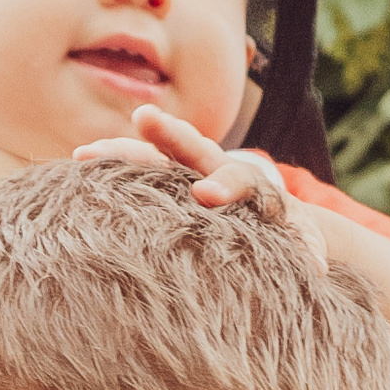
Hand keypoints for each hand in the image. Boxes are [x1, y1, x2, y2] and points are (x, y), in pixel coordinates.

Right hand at [66, 103, 333, 263]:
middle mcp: (212, 165)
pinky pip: (132, 169)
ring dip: (121, 152)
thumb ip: (304, 250)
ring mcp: (182, 169)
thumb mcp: (297, 241)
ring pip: (152, 154)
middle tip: (144, 120)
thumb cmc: (279, 230)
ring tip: (85, 154)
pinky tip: (75, 171)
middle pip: (190, 145)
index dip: (223, 185)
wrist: (262, 208)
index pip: (236, 177)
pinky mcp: (160, 179)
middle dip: (168, 134)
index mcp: (247, 181)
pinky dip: (108, 168)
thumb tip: (314, 269)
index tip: (206, 195)